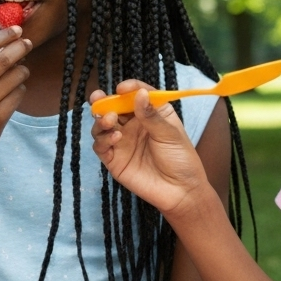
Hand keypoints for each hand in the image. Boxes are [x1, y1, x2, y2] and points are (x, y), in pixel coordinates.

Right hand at [0, 26, 31, 163]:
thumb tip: (5, 44)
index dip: (2, 36)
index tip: (16, 30)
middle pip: (2, 59)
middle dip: (19, 47)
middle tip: (28, 42)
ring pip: (15, 76)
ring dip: (23, 69)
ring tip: (21, 70)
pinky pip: (19, 94)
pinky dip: (21, 88)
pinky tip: (16, 90)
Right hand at [89, 81, 208, 218]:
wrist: (180, 191)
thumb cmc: (181, 159)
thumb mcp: (170, 134)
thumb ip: (151, 115)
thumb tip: (139, 94)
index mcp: (149, 113)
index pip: (135, 94)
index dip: (128, 89)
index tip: (122, 88)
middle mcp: (132, 124)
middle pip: (112, 107)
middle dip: (103, 101)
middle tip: (98, 98)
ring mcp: (121, 141)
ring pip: (102, 125)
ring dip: (101, 120)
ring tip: (110, 120)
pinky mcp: (113, 158)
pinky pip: (100, 145)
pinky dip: (103, 139)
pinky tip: (116, 137)